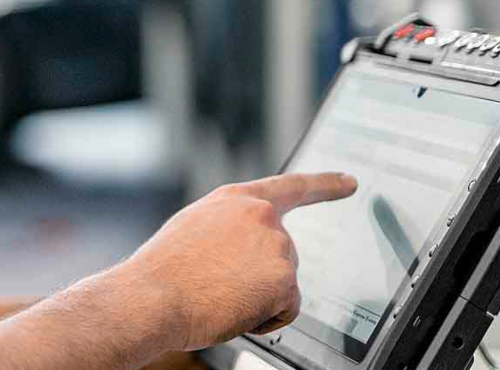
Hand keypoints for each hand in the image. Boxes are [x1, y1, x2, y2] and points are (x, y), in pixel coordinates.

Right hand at [119, 173, 357, 351]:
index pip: (291, 187)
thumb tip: (245, 248)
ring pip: (283, 282)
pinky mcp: (284, 279)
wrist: (151, 297)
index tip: (349, 182)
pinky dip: (266, 317)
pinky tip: (234, 309)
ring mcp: (275, 246)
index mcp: (235, 199)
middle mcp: (260, 216)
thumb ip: (229, 227)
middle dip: (260, 275)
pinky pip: (287, 308)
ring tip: (218, 294)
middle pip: (284, 254)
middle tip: (219, 284)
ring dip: (259, 296)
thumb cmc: (163, 272)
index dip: (324, 185)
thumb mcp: (194, 229)